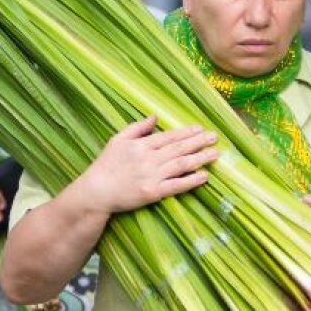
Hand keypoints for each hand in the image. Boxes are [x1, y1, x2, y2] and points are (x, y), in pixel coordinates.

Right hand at [69, 116, 217, 216]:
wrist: (96, 191)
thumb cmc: (105, 165)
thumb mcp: (118, 139)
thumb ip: (137, 127)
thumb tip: (155, 116)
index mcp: (141, 145)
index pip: (169, 136)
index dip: (186, 132)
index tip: (200, 128)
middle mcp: (149, 159)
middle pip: (179, 148)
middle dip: (199, 142)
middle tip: (214, 137)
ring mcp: (152, 176)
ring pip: (181, 165)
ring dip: (200, 158)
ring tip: (215, 153)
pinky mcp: (153, 193)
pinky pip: (176, 186)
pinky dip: (191, 180)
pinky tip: (204, 176)